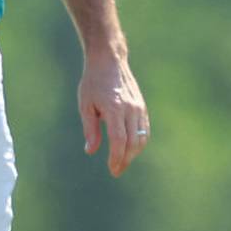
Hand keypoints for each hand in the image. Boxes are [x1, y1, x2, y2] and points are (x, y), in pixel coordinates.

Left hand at [78, 51, 148, 176]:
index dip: (116, 158)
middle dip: (125, 160)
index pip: (119, 140)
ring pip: (142, 138)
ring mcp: (139, 107)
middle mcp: (130, 108)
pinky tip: (131, 149)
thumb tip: (91, 151)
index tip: (112, 169)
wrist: (109, 60)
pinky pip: (145, 129)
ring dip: (134, 153)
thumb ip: (90, 129)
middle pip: (133, 142)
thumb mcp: (85, 105)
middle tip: (116, 170)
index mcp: (114, 108)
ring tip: (122, 161)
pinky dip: (140, 142)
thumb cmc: (93, 82)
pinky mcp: (142, 106)